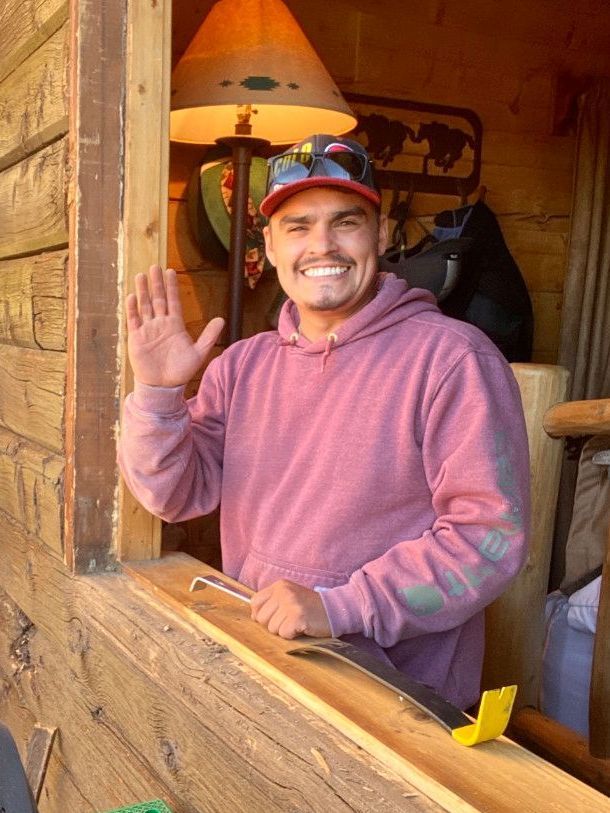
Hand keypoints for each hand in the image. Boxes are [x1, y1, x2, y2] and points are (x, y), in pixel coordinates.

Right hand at [126, 265, 224, 386]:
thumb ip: (209, 336)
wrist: (163, 386)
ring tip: (141, 276)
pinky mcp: (136, 338)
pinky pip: (134, 320)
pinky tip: (132, 296)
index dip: (172, 287)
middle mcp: (161, 324)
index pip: (173, 301)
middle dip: (156, 284)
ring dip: (143, 291)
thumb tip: (222, 319)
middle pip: (158, 299)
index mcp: (175, 325)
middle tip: (154, 266)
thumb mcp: (198, 353)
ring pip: (145, 306)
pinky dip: (133, 308)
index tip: (170, 271)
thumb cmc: (180, 371)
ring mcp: (148, 330)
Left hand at [250, 580, 330, 638]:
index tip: (276, 616)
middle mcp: (283, 592)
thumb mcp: (289, 598)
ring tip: (298, 622)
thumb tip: (253, 616)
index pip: (255, 603)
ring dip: (284, 630)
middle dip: (274, 624)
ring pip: (272, 628)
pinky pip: (284, 634)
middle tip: (290, 620)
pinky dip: (292, 635)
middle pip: (261, 618)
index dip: (262, 614)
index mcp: (279, 586)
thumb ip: (271, 603)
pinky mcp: (297, 617)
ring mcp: (290, 604)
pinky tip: (302, 627)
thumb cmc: (310, 607)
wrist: (334, 609)